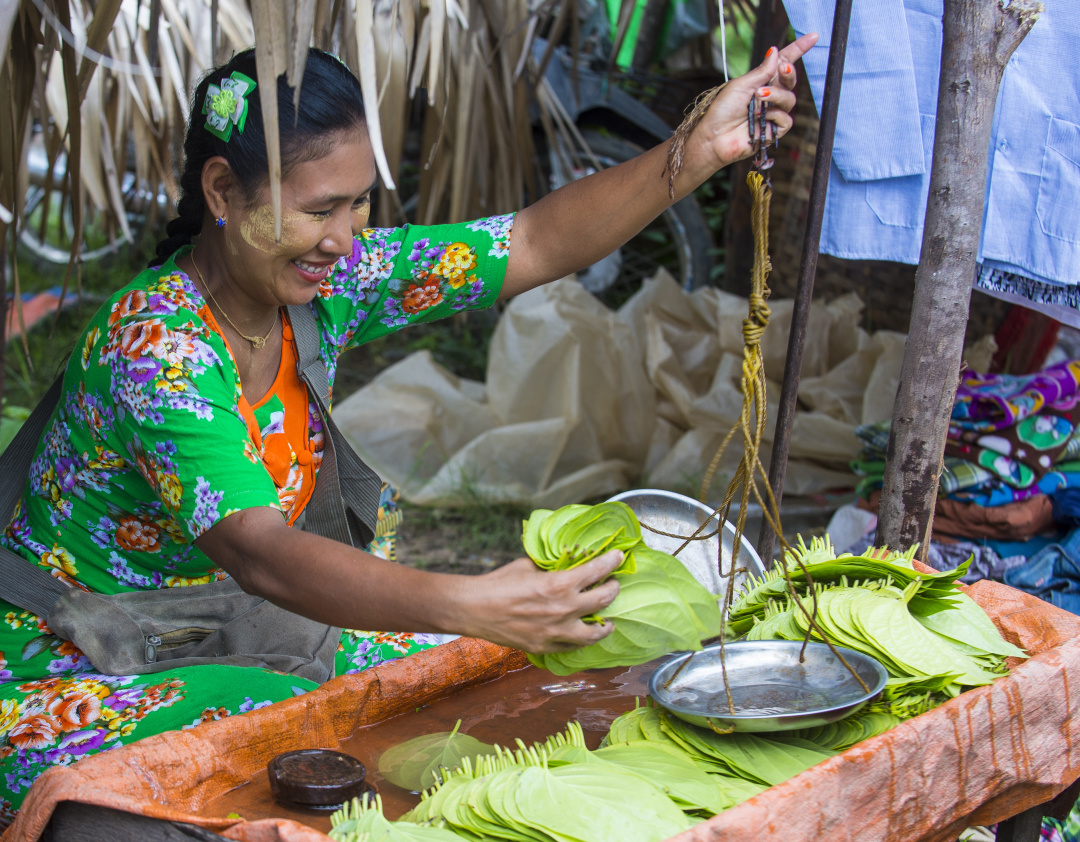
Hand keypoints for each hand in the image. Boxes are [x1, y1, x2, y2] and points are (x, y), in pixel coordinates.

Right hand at [455, 550, 623, 653]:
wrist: (474, 608)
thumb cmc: (499, 582)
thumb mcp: (529, 566)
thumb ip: (551, 568)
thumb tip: (566, 564)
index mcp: (559, 584)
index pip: (596, 571)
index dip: (611, 562)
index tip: (619, 556)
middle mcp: (563, 610)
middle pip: (603, 600)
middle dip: (613, 590)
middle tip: (614, 585)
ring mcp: (555, 632)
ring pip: (594, 634)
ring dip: (605, 625)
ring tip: (608, 621)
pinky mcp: (544, 647)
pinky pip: (572, 647)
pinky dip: (581, 640)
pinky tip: (583, 635)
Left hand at [690, 33, 818, 169]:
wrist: (715, 137)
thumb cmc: (723, 111)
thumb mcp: (741, 84)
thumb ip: (761, 71)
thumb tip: (775, 51)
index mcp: (761, 81)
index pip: (783, 62)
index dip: (798, 49)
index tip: (813, 36)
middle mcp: (769, 96)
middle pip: (790, 80)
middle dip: (789, 72)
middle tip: (782, 68)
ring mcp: (772, 113)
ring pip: (789, 99)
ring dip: (775, 96)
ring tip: (758, 98)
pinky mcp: (773, 130)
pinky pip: (786, 119)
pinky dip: (774, 115)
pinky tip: (759, 117)